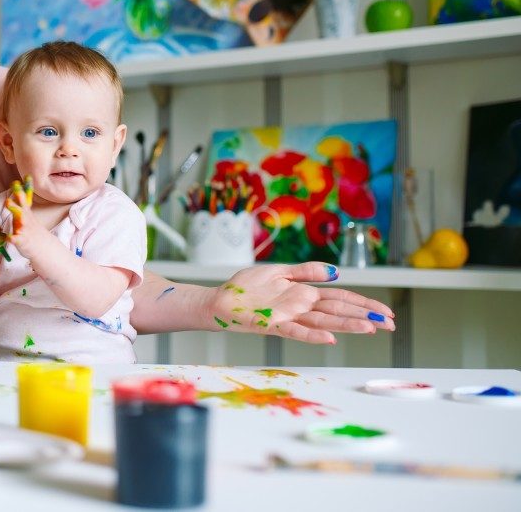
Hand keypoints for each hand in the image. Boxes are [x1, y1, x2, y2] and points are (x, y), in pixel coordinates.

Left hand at [5, 176, 40, 255]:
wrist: (42, 246)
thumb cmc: (30, 228)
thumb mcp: (27, 213)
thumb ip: (22, 200)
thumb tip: (18, 184)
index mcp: (24, 212)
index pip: (23, 199)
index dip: (20, 191)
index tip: (18, 181)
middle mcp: (25, 220)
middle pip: (22, 210)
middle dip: (16, 204)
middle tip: (9, 199)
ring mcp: (25, 230)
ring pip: (23, 224)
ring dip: (18, 218)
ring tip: (12, 218)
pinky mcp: (23, 241)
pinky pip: (18, 240)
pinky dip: (14, 239)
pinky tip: (9, 238)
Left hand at [207, 262, 394, 343]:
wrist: (219, 301)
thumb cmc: (247, 288)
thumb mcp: (279, 272)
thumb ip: (305, 272)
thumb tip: (334, 272)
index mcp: (304, 295)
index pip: (341, 299)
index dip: (364, 305)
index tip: (387, 313)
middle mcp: (300, 309)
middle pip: (338, 312)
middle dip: (365, 317)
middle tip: (391, 325)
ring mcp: (288, 318)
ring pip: (323, 323)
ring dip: (346, 326)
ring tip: (370, 328)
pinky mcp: (271, 324)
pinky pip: (295, 332)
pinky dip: (312, 336)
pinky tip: (329, 339)